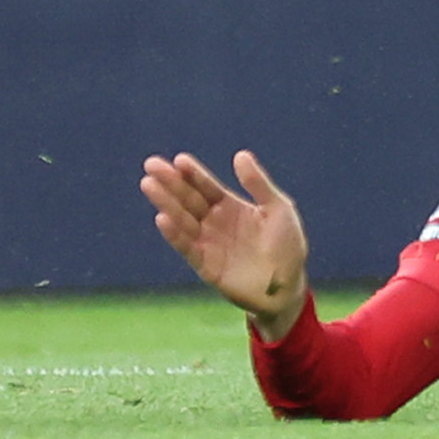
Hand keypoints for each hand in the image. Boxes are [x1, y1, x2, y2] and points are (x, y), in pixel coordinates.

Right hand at [141, 149, 310, 340]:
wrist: (288, 284)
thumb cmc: (287, 245)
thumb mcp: (278, 208)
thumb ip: (258, 184)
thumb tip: (240, 155)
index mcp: (232, 207)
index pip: (207, 187)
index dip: (193, 173)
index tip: (179, 159)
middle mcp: (215, 223)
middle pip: (189, 199)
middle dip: (171, 182)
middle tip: (151, 164)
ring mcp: (208, 243)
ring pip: (182, 219)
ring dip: (166, 203)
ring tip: (149, 185)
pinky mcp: (205, 264)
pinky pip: (187, 246)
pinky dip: (174, 233)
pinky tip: (162, 218)